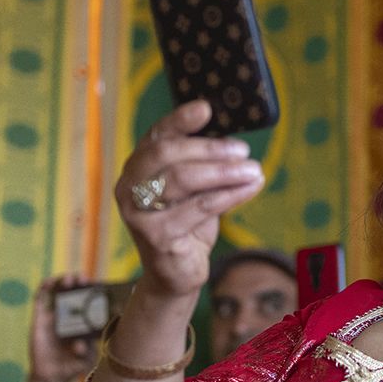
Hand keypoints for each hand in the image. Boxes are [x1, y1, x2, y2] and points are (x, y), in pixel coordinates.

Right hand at [26, 275, 93, 381]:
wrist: (52, 376)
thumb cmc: (73, 366)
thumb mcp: (85, 360)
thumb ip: (86, 352)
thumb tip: (80, 344)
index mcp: (85, 322)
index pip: (90, 301)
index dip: (94, 291)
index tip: (99, 286)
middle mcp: (70, 316)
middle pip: (75, 292)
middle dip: (79, 283)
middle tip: (83, 279)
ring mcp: (55, 316)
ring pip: (58, 292)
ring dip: (63, 281)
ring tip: (68, 280)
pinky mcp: (39, 319)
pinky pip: (40, 300)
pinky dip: (43, 289)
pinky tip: (49, 283)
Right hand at [116, 100, 264, 299]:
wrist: (177, 273)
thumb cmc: (186, 224)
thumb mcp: (192, 190)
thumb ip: (201, 165)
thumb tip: (234, 142)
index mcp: (137, 168)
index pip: (156, 136)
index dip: (179, 120)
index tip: (205, 108)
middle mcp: (129, 187)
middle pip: (167, 154)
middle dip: (210, 148)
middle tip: (243, 150)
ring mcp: (137, 212)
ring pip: (183, 179)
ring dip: (224, 172)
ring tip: (254, 169)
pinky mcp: (155, 236)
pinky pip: (199, 207)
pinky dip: (230, 195)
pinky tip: (251, 188)